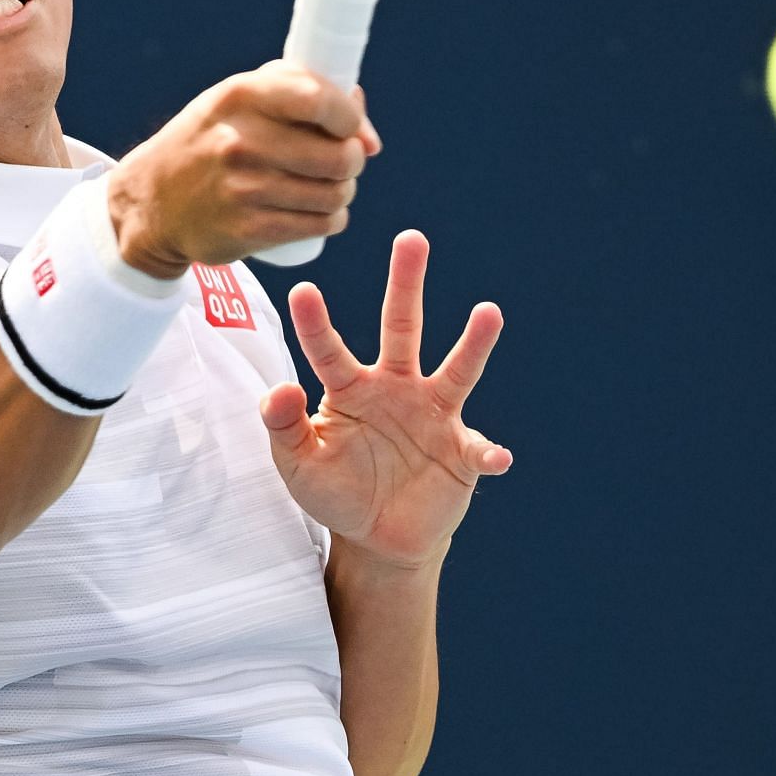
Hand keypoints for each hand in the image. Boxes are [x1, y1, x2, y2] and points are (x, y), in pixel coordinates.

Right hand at [107, 60, 380, 276]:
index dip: (349, 117)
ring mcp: (243, 189)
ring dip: (343, 192)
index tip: (349, 127)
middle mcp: (240, 141)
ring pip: (335, 194)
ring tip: (329, 188)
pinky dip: (331, 220)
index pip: (318, 100)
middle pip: (338, 156)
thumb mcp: (240, 102)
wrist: (152, 201)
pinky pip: (319, 225)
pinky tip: (320, 213)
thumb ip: (301, 96)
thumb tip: (366, 132)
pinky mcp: (247, 230)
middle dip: (353, 160)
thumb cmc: (210, 141)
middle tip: (342, 163)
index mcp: (241, 96)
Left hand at [259, 230, 510, 569]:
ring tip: (488, 313)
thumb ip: (284, 428)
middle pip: (402, 328)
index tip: (302, 290)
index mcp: (350, 389)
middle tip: (411, 239)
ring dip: (473, 343)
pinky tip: (495, 457)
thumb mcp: (298, 466)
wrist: (380, 536)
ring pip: (455, 371)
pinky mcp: (461, 452)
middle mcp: (395, 388)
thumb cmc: (336, 490)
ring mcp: (433, 416)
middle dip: (405, 284)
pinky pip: (478, 448)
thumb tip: (280, 390)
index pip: (328, 350)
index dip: (315, 323)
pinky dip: (488, 452)